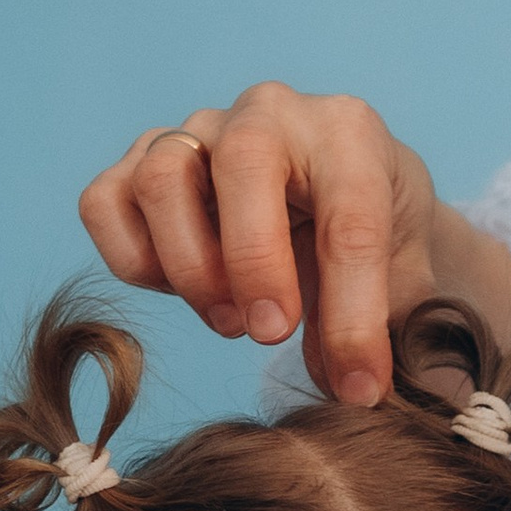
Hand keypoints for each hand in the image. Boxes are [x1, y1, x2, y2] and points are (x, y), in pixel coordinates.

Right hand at [76, 85, 510, 405]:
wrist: (339, 204)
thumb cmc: (376, 245)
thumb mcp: (404, 286)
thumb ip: (385, 336)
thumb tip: (351, 394)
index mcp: (350, 134)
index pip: (350, 217)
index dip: (353, 313)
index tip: (358, 386)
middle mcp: (269, 115)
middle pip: (244, 161)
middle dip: (255, 262)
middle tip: (271, 334)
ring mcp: (197, 133)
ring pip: (163, 177)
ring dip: (190, 267)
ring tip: (229, 322)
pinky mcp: (139, 163)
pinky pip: (105, 202)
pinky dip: (133, 259)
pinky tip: (180, 289)